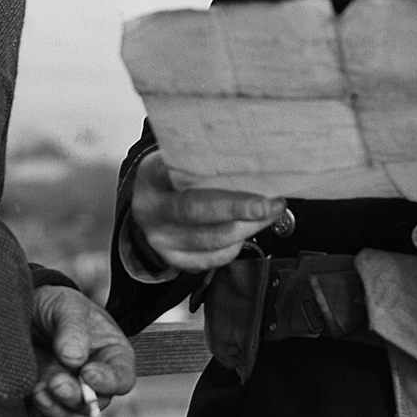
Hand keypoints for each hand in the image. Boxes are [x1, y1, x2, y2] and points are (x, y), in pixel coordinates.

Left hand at [27, 285, 136, 416]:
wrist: (25, 313)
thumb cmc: (56, 307)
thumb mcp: (67, 306)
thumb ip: (73, 329)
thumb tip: (74, 359)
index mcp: (112, 356)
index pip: (123, 379)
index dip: (108, 382)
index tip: (87, 372)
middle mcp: (95, 382)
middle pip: (96, 407)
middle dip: (74, 398)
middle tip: (56, 381)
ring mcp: (71, 397)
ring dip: (56, 413)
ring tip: (38, 390)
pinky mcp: (46, 407)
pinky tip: (31, 400)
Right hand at [128, 150, 285, 274]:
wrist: (147, 208)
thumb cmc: (168, 179)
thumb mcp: (172, 159)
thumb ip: (198, 158)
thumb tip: (246, 156)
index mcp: (151, 178)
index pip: (178, 173)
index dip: (210, 173)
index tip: (244, 171)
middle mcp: (152, 211)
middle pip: (198, 211)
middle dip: (239, 208)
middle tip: (269, 203)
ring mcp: (162, 240)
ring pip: (211, 239)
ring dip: (248, 227)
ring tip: (269, 213)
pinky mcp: (175, 259)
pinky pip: (214, 258)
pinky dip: (237, 244)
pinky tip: (249, 229)